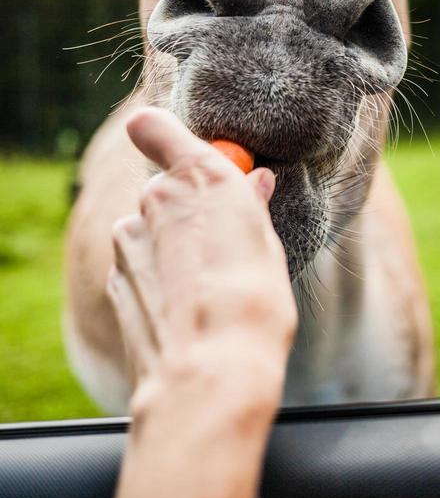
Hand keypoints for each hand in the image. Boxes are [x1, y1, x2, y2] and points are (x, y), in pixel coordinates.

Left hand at [107, 107, 296, 414]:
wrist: (210, 372)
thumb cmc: (254, 305)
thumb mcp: (267, 245)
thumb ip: (250, 206)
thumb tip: (253, 183)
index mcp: (200, 176)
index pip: (155, 126)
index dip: (161, 134)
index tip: (176, 148)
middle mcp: (156, 197)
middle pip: (164, 188)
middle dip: (186, 209)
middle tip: (221, 245)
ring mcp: (128, 239)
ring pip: (149, 229)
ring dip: (169, 247)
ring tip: (205, 288)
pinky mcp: (115, 279)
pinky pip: (138, 265)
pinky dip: (156, 279)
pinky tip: (184, 309)